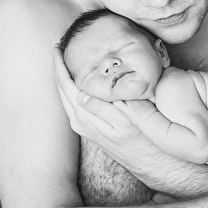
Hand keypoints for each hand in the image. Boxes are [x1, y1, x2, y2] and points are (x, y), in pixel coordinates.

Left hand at [52, 45, 154, 163]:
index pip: (65, 84)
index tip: (57, 46)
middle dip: (57, 67)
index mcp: (85, 117)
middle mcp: (79, 121)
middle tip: (57, 46)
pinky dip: (70, 86)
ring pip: (65, 96)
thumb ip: (102, 108)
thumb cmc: (143, 139)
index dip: (59, 64)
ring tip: (63, 57)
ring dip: (63, 76)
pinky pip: (72, 102)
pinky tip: (76, 78)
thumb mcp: (126, 122)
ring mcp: (82, 125)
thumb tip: (80, 94)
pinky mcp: (88, 128)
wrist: (150, 162)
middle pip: (61, 89)